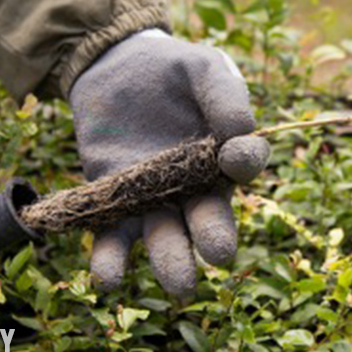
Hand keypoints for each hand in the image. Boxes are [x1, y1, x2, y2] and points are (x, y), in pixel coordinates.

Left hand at [70, 29, 268, 296]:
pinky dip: (110, 260)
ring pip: (165, 238)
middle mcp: (195, 187)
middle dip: (213, 237)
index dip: (243, 164)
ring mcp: (154, 198)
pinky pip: (113, 237)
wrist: (115, 65)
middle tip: (218, 254)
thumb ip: (225, 94)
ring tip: (178, 285)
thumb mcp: (203, 67)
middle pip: (208, 219)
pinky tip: (107, 278)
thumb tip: (240, 133)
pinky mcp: (113, 201)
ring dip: (171, 261)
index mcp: (226, 156)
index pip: (243, 166)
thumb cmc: (172, 69)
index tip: (234, 157)